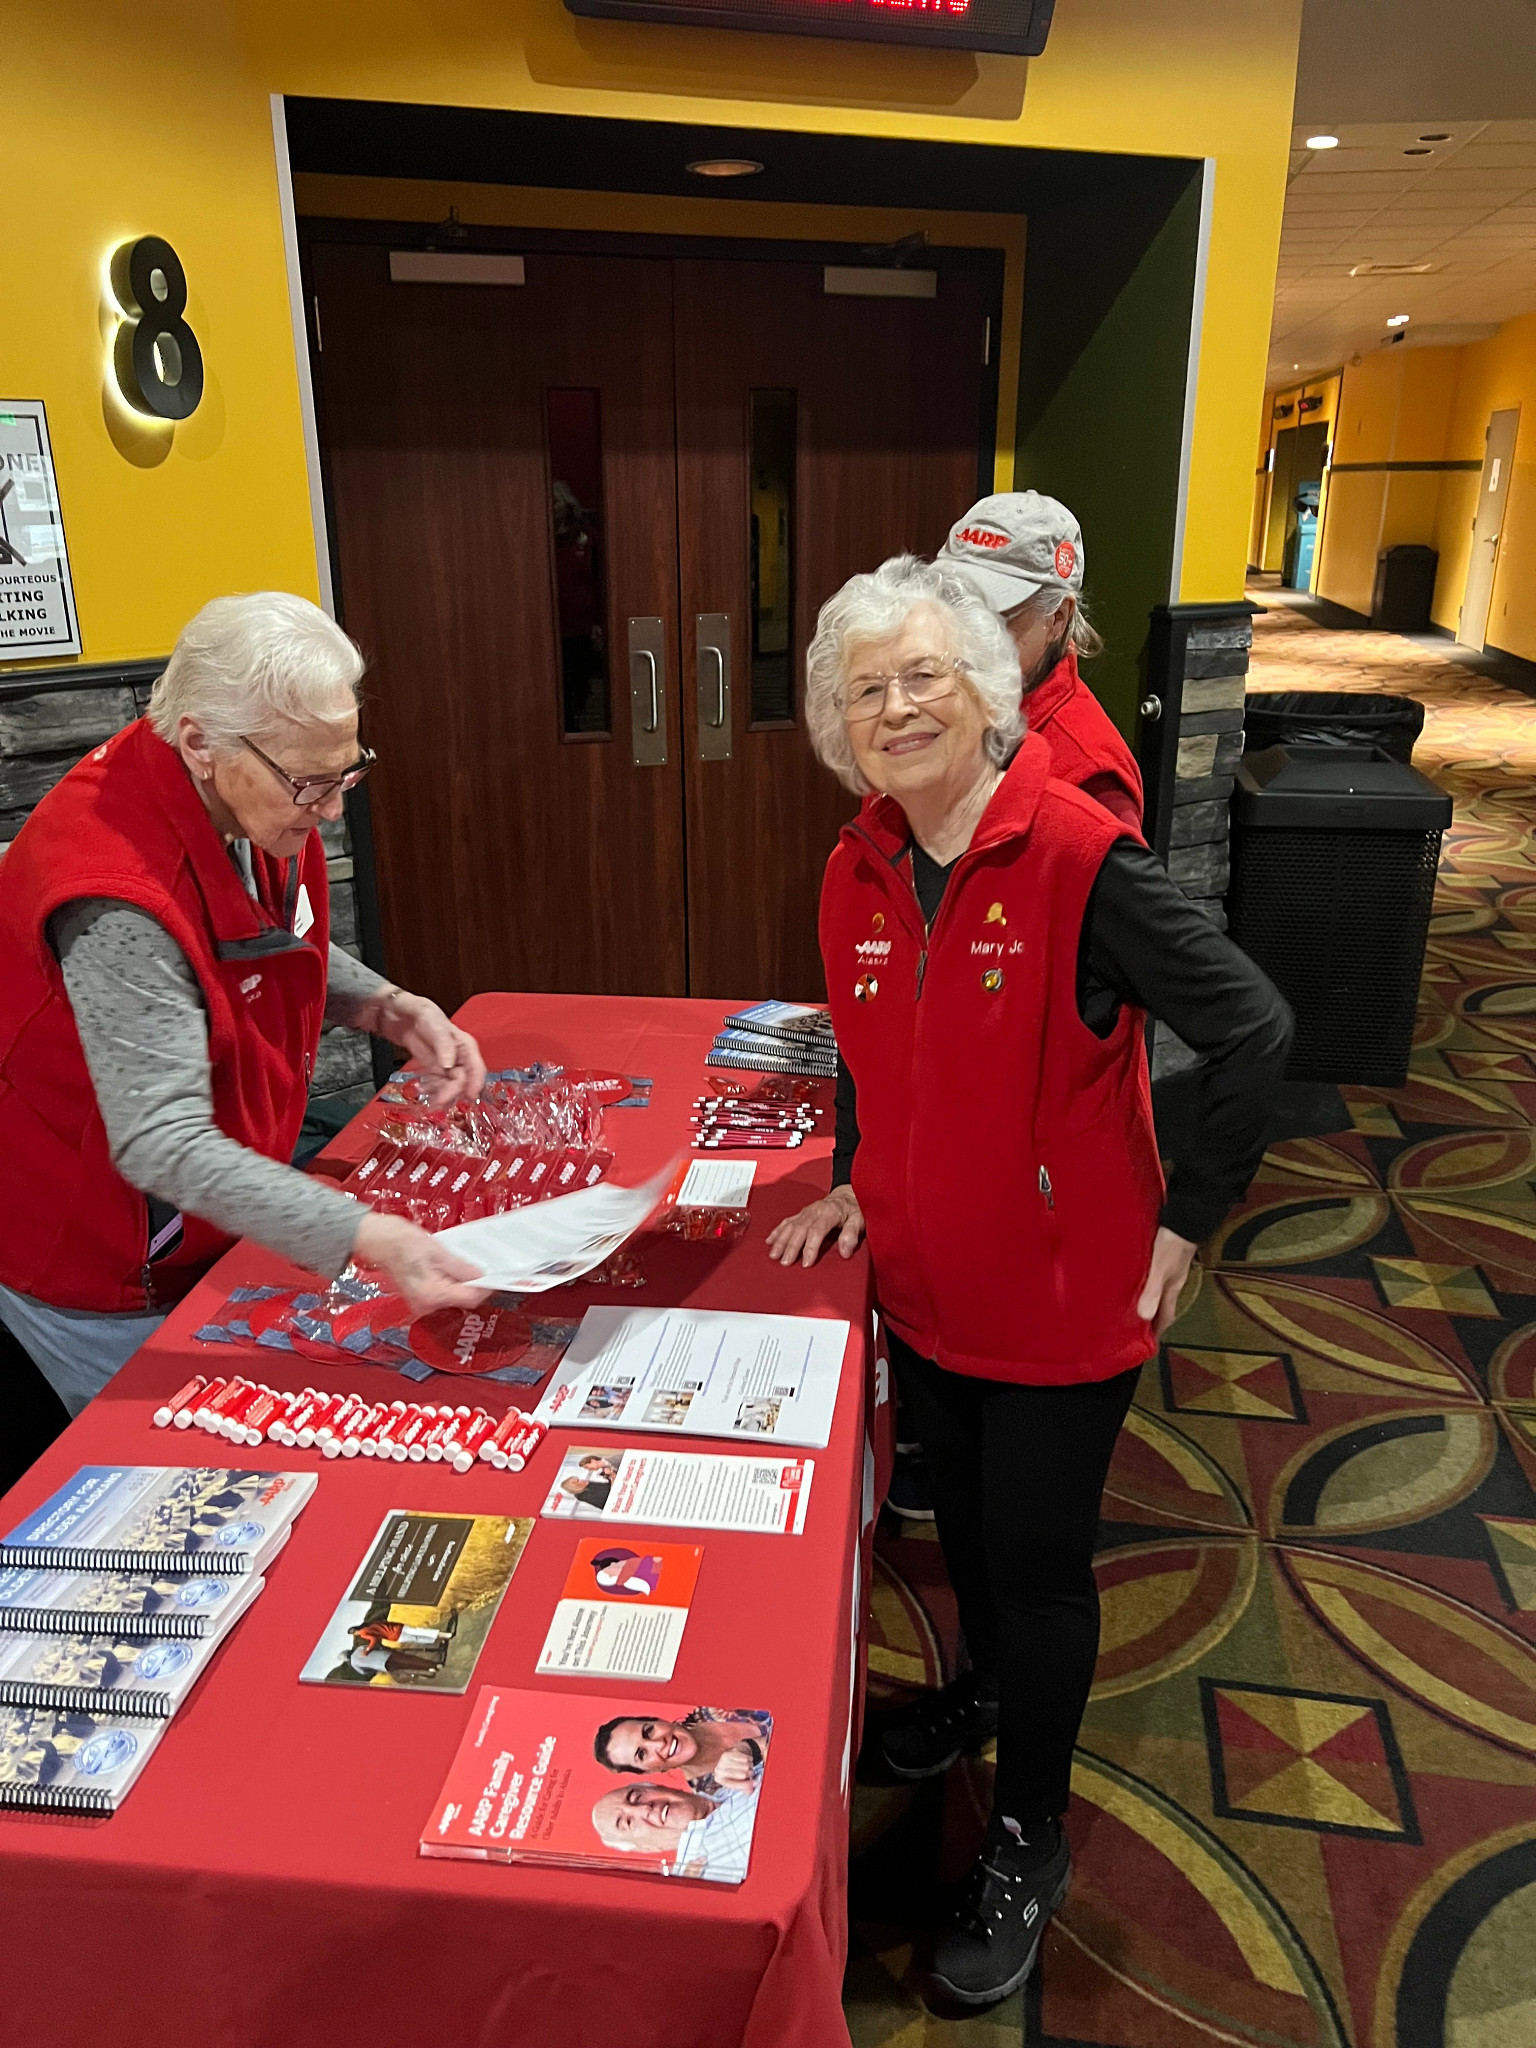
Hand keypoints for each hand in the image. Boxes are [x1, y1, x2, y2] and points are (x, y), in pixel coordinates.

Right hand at [353, 1210, 487, 1315]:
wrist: (375, 1238)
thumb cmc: (399, 1241)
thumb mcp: (437, 1250)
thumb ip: (461, 1267)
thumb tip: (480, 1275)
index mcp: (431, 1294)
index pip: (470, 1298)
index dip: (486, 1287)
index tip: (496, 1276)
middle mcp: (425, 1303)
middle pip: (462, 1299)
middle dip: (475, 1284)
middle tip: (487, 1267)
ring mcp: (420, 1300)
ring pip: (453, 1295)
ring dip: (463, 1281)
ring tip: (469, 1264)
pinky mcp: (418, 1294)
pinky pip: (442, 1291)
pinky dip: (450, 1280)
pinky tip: (454, 1266)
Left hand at [377, 992, 486, 1106]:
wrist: (396, 1013)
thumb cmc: (416, 1009)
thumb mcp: (429, 1017)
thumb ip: (442, 1040)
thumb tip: (450, 1064)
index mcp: (463, 1042)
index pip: (476, 1065)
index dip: (476, 1081)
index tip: (470, 1095)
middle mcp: (458, 1055)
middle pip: (463, 1079)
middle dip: (453, 1092)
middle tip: (440, 1101)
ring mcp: (445, 1064)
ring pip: (451, 1085)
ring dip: (444, 1096)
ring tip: (432, 1104)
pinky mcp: (432, 1069)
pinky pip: (439, 1085)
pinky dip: (435, 1093)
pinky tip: (428, 1097)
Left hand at [712, 1744, 755, 1786]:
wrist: (724, 1760)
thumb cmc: (731, 1774)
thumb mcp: (735, 1782)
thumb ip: (744, 1787)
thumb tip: (752, 1789)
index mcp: (721, 1781)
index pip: (736, 1785)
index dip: (747, 1785)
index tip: (755, 1783)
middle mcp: (720, 1771)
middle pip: (743, 1774)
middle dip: (750, 1774)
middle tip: (750, 1773)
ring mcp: (723, 1761)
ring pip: (746, 1765)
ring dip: (750, 1766)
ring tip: (748, 1766)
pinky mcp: (728, 1753)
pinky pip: (745, 1757)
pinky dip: (749, 1759)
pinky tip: (747, 1760)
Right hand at [766, 1185, 864, 1267]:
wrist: (847, 1195)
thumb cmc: (854, 1209)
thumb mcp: (860, 1220)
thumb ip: (852, 1234)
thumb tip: (845, 1252)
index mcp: (829, 1212)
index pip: (817, 1231)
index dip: (810, 1248)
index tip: (806, 1263)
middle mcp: (814, 1211)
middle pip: (799, 1230)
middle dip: (791, 1247)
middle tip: (785, 1263)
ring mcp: (806, 1212)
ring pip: (790, 1226)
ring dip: (781, 1241)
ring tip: (774, 1255)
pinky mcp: (801, 1213)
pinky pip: (787, 1222)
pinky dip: (777, 1231)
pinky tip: (770, 1241)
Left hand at [1136, 1226, 1198, 1338]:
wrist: (1184, 1218)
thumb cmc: (1172, 1244)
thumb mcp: (1159, 1269)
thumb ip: (1152, 1291)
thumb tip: (1144, 1316)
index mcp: (1173, 1288)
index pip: (1166, 1315)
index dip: (1158, 1330)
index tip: (1149, 1343)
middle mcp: (1173, 1281)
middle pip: (1163, 1304)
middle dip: (1151, 1317)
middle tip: (1135, 1326)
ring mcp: (1171, 1268)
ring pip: (1159, 1289)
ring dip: (1148, 1299)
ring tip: (1132, 1304)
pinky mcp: (1167, 1255)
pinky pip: (1156, 1275)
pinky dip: (1147, 1282)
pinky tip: (1138, 1278)